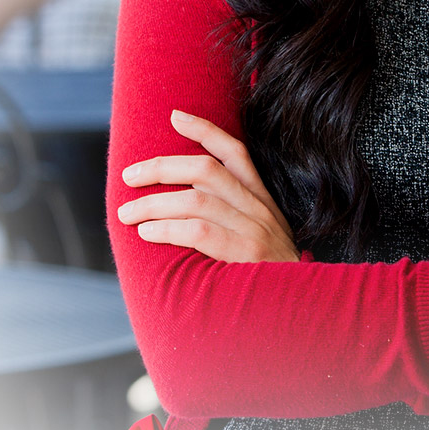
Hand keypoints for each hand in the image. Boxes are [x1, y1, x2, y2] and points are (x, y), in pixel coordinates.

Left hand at [116, 110, 299, 262]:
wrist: (301, 313)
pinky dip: (167, 228)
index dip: (205, 130)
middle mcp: (259, 209)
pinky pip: (199, 231)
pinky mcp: (247, 255)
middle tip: (129, 176)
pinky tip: (147, 233)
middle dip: (161, 167)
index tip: (175, 116)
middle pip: (206, 169)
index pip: (235, 152)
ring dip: (153, 203)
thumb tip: (176, 202)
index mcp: (261, 200)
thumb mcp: (259, 237)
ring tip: (127, 214)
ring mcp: (255, 230)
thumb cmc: (266, 278)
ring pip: (196, 199)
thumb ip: (229, 216)